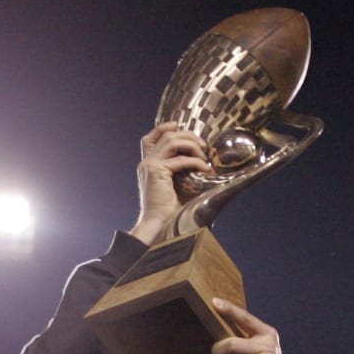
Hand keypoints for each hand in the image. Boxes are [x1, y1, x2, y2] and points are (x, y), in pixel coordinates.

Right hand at [129, 123, 210, 246]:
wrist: (160, 226)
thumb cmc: (171, 212)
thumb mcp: (178, 187)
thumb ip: (184, 172)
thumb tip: (207, 165)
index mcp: (148, 166)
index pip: (151, 138)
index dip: (164, 128)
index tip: (179, 127)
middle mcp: (146, 163)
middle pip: (165, 135)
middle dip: (187, 135)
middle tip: (203, 145)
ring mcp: (150, 165)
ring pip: (172, 141)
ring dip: (192, 145)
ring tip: (204, 155)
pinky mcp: (156, 171)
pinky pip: (181, 159)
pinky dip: (196, 162)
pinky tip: (205, 170)